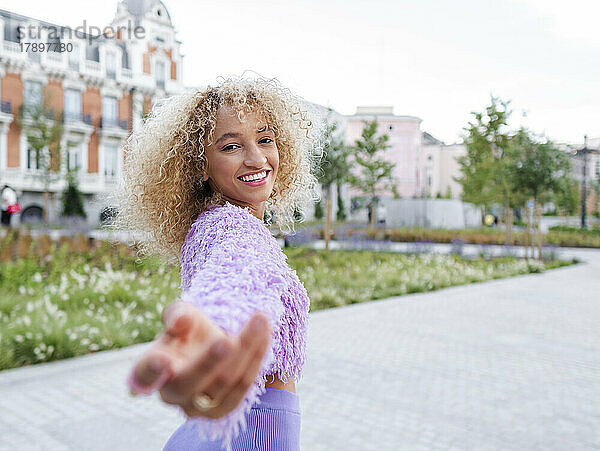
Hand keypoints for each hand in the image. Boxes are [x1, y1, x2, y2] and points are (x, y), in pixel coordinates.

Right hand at [128, 301, 271, 418]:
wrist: (210, 344)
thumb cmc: (188, 328)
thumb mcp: (181, 313)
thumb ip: (177, 314)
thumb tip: (182, 321)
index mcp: (149, 368)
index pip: (145, 373)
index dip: (153, 369)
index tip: (164, 361)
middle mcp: (170, 393)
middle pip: (189, 382)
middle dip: (210, 360)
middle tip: (228, 340)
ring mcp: (195, 407)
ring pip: (223, 382)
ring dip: (245, 350)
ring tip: (260, 320)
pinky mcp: (220, 410)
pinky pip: (242, 387)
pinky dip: (255, 359)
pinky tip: (264, 336)